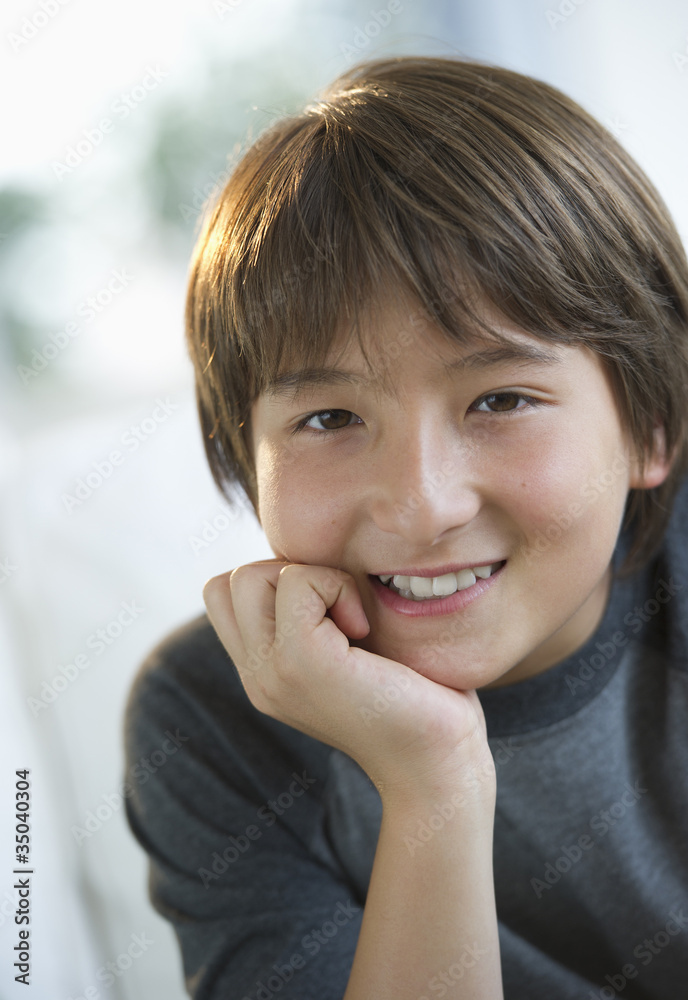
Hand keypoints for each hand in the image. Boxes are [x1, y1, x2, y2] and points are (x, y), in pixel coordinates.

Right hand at [203, 560, 495, 800]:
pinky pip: (297, 581)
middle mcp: (255, 677)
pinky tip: (365, 627)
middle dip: (287, 574)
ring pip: (249, 575)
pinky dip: (336, 585)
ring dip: (310, 576)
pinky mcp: (302, 663)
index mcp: (262, 673)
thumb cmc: (413, 695)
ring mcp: (271, 673)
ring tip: (351, 618)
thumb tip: (311, 554)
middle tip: (340, 611)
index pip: (224, 595)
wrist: (439, 760)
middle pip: (229, 582)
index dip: (272, 580)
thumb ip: (314, 614)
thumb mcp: (345, 648)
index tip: (328, 608)